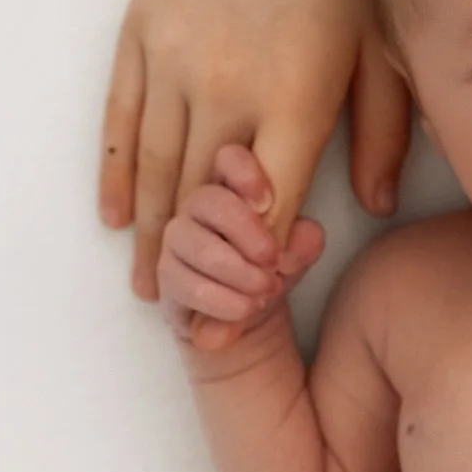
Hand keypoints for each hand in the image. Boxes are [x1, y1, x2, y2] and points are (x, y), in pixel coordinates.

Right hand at [98, 0, 410, 301]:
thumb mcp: (387, 50)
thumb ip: (385, 131)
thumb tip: (376, 205)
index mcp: (296, 98)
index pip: (267, 208)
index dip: (252, 269)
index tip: (239, 317)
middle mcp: (228, 86)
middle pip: (200, 200)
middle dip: (193, 268)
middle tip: (184, 322)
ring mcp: (175, 57)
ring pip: (151, 165)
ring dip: (147, 233)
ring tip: (143, 286)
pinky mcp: (141, 30)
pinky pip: (119, 116)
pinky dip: (113, 170)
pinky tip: (114, 212)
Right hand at [158, 144, 328, 354]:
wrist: (248, 312)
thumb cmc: (271, 268)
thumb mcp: (298, 253)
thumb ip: (304, 240)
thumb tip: (300, 237)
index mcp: (234, 186)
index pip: (229, 159)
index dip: (244, 172)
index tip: (267, 201)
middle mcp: (199, 204)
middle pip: (209, 200)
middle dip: (246, 231)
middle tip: (274, 259)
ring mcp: (178, 237)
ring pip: (199, 246)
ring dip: (239, 272)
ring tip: (267, 290)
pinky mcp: (167, 274)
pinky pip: (187, 283)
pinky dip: (223, 300)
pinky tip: (246, 308)